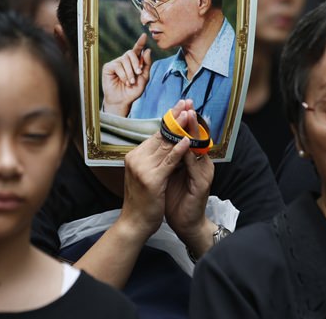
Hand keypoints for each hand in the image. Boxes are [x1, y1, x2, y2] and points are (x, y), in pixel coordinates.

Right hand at [101, 33, 151, 115]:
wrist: (123, 100)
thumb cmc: (133, 91)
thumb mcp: (144, 78)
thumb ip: (146, 65)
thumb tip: (148, 50)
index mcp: (133, 62)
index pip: (137, 50)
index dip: (140, 42)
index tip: (144, 36)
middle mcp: (124, 61)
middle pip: (131, 53)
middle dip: (136, 63)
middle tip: (138, 73)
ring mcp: (116, 63)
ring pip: (125, 60)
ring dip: (130, 72)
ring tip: (130, 82)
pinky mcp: (109, 67)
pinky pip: (118, 66)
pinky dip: (123, 74)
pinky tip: (124, 81)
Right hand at [118, 103, 191, 240]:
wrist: (134, 224)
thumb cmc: (143, 201)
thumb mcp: (147, 175)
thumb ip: (155, 159)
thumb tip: (170, 142)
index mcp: (135, 155)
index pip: (156, 134)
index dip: (170, 119)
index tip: (181, 105)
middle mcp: (136, 158)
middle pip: (161, 134)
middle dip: (176, 117)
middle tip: (188, 102)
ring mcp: (143, 168)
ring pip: (166, 144)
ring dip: (180, 128)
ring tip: (191, 114)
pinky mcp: (152, 179)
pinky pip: (168, 161)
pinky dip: (179, 150)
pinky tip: (188, 140)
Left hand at [163, 101, 215, 253]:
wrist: (184, 224)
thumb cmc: (174, 200)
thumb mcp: (168, 175)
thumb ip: (168, 159)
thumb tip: (157, 141)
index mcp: (194, 160)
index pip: (188, 136)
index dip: (183, 120)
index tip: (179, 104)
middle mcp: (202, 163)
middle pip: (196, 137)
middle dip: (189, 120)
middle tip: (186, 102)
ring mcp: (204, 173)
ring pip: (198, 147)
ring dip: (193, 131)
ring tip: (187, 115)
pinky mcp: (203, 183)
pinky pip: (195, 164)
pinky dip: (189, 153)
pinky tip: (185, 143)